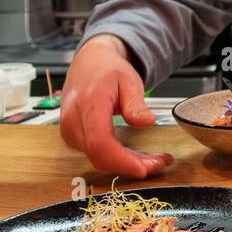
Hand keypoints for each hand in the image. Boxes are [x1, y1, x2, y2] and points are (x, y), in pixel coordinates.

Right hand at [59, 34, 172, 178]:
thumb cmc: (107, 70)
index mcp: (88, 104)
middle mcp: (73, 121)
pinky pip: (96, 155)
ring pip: (100, 159)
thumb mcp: (129, 80)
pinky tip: (137, 155)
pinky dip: (119, 159)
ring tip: (155, 158)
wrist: (88, 63)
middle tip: (162, 162)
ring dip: (128, 164)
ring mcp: (69, 132)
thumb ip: (136, 103)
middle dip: (133, 165)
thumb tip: (147, 122)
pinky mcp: (73, 138)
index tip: (144, 168)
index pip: (100, 142)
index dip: (121, 161)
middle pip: (101, 156)